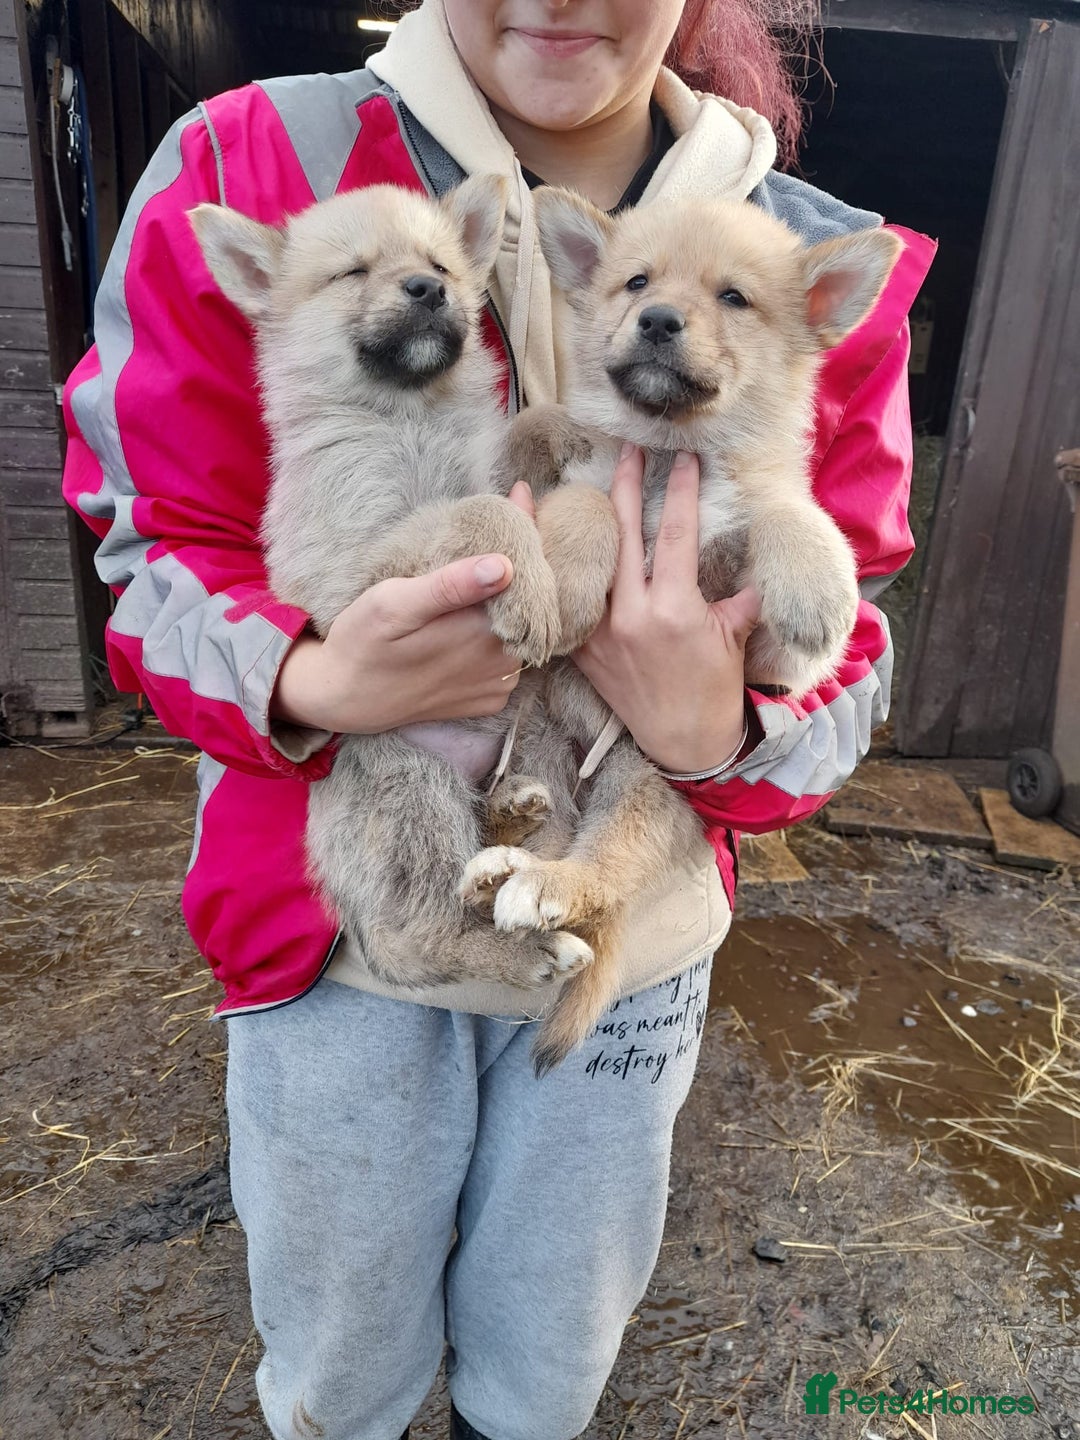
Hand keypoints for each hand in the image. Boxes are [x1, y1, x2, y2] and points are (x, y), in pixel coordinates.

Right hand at [272, 482, 536, 733]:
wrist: (345, 698)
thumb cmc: (365, 642)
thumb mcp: (394, 603)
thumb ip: (451, 584)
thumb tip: (505, 566)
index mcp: (485, 631)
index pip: (529, 574)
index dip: (525, 534)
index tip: (517, 499)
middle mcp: (502, 661)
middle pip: (531, 602)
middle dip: (519, 568)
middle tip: (495, 532)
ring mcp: (499, 684)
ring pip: (523, 630)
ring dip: (511, 604)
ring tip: (485, 576)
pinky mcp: (491, 698)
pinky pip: (510, 658)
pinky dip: (500, 637)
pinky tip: (474, 622)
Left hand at [572, 447, 759, 773]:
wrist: (684, 742)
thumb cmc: (714, 689)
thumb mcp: (733, 637)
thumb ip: (738, 597)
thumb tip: (749, 564)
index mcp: (675, 608)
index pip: (676, 534)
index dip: (679, 491)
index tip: (682, 459)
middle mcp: (632, 615)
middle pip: (623, 535)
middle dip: (626, 487)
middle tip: (626, 450)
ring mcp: (601, 632)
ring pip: (583, 564)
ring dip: (573, 522)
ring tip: (565, 485)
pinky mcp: (582, 649)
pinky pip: (567, 601)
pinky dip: (556, 572)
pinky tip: (539, 544)